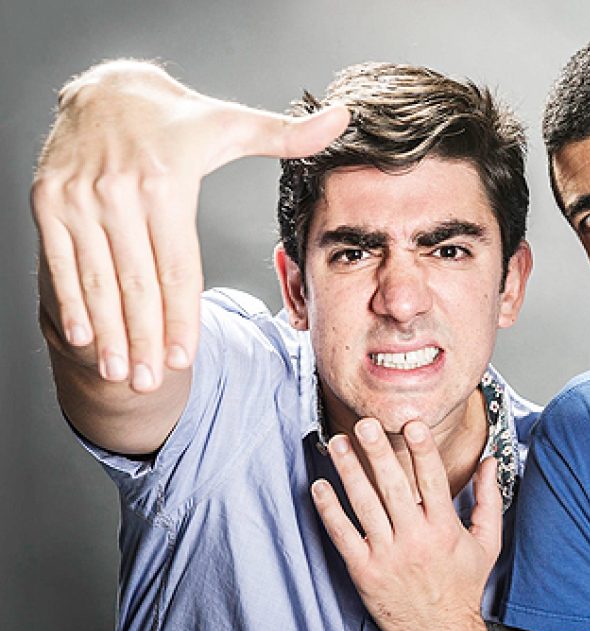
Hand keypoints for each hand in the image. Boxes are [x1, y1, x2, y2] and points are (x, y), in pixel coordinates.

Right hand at [31, 60, 348, 391]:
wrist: (104, 88)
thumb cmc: (177, 118)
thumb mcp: (232, 123)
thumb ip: (287, 134)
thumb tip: (342, 119)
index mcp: (166, 183)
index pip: (177, 268)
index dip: (180, 317)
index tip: (185, 360)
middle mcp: (119, 192)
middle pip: (137, 283)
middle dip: (145, 339)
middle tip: (151, 382)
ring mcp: (78, 198)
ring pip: (98, 279)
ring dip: (109, 332)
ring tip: (121, 372)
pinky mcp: (47, 200)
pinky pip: (61, 262)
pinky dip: (71, 302)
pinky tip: (84, 337)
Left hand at [311, 418, 501, 630]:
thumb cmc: (463, 586)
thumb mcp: (486, 543)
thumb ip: (488, 499)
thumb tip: (491, 462)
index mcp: (445, 529)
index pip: (432, 480)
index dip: (422, 450)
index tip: (411, 424)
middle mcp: (415, 539)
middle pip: (393, 487)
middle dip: (377, 452)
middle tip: (364, 424)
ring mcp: (387, 556)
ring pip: (364, 506)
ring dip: (348, 472)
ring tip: (336, 443)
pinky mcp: (364, 572)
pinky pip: (343, 535)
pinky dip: (329, 510)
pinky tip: (320, 487)